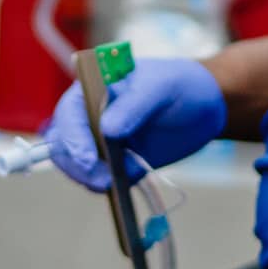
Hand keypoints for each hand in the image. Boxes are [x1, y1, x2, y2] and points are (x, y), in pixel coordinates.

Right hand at [43, 57, 225, 191]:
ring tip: (128, 176)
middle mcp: (89, 114)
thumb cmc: (180, 84)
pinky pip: (99, 178)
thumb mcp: (161, 86)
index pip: (70, 112)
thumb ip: (135, 105)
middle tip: (104, 180)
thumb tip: (107, 130)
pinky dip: (110, 184)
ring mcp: (99, 140)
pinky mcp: (114, 161)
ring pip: (76, 166)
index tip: (88, 159)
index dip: (73, 136)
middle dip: (79, 165)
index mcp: (94, 87)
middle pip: (64, 143)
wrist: (203, 106)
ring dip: (93, 178)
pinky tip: (134, 177)